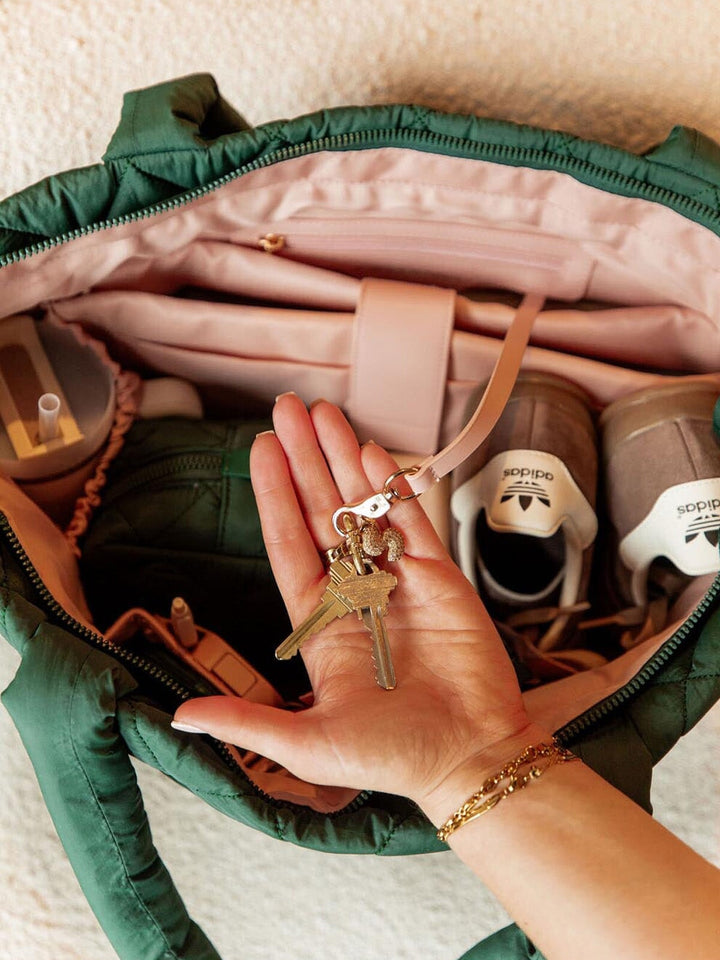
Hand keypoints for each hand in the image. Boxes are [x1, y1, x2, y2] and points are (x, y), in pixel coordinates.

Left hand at [173, 394, 535, 808]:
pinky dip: (392, 487)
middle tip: (288, 410)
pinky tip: (370, 453)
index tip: (260, 451)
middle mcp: (355, 593)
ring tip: (323, 414)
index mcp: (321, 623)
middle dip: (304, 458)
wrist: (470, 758)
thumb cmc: (392, 757)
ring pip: (364, 506)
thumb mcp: (307, 744)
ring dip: (342, 459)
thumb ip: (246, 722)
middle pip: (322, 511)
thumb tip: (180, 717)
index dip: (273, 495)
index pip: (288, 544)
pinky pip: (410, 522)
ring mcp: (397, 580)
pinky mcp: (439, 578)